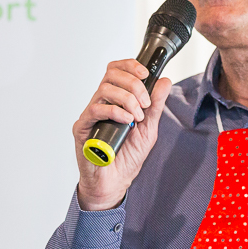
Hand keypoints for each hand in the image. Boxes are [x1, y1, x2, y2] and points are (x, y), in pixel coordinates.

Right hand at [73, 59, 171, 210]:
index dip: (130, 66)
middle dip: (134, 85)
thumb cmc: (127, 157)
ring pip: (105, 89)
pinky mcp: (83, 127)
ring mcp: (91, 114)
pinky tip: (126, 121)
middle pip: (111, 75)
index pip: (117, 70)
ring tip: (137, 117)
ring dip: (127, 100)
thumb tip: (164, 81)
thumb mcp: (149, 129)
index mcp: (115, 100)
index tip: (145, 73)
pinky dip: (115, 111)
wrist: (115, 182)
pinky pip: (95, 109)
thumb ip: (155, 106)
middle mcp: (101, 103)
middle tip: (145, 103)